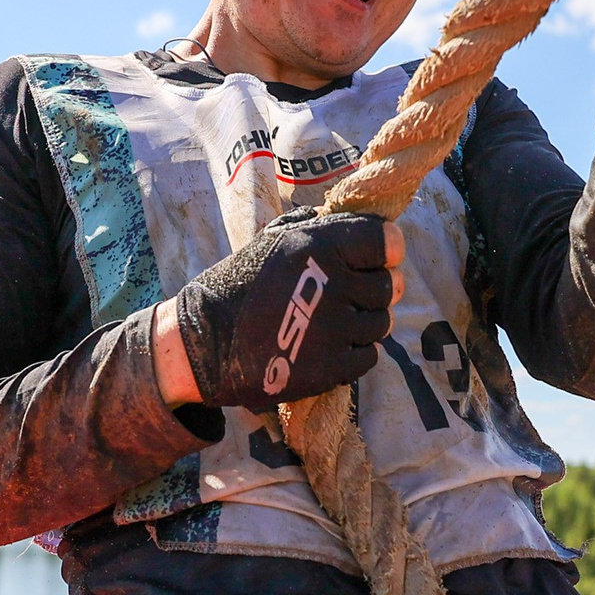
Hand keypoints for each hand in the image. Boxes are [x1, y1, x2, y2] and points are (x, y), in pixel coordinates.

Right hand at [163, 209, 402, 410]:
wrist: (205, 343)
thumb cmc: (240, 285)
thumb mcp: (272, 241)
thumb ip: (320, 230)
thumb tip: (364, 226)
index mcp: (318, 245)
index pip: (386, 241)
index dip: (388, 249)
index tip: (380, 256)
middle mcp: (331, 284)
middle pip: (389, 286)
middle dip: (375, 289)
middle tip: (350, 295)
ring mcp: (333, 329)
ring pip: (382, 323)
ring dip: (364, 322)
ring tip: (333, 322)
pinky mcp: (330, 368)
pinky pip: (369, 356)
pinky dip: (355, 353)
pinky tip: (328, 346)